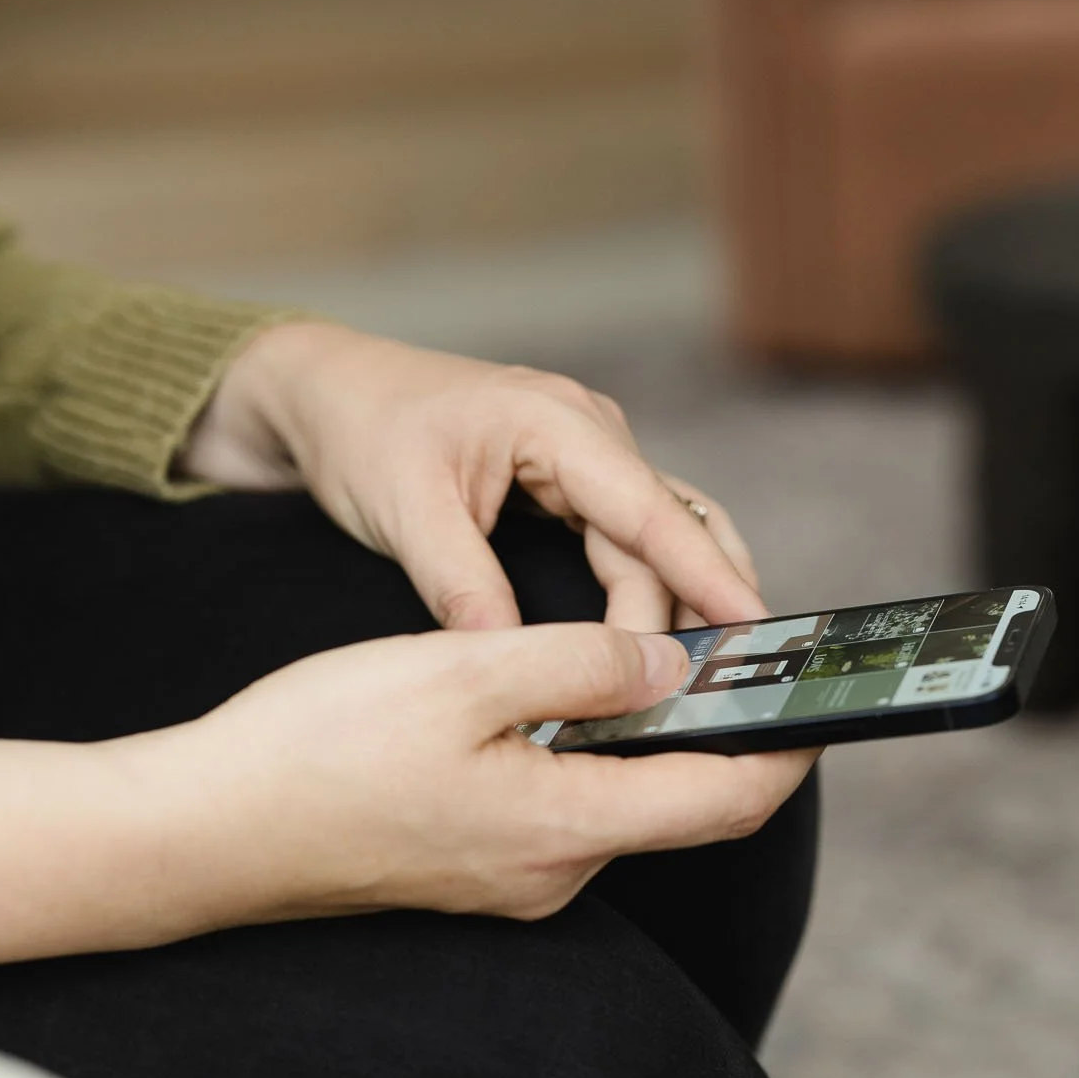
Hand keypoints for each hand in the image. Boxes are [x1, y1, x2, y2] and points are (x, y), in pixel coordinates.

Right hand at [162, 620, 814, 924]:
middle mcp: (555, 873)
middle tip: (737, 649)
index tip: (826, 695)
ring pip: (617, 801)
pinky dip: (586, 754)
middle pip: (680, 803)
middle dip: (720, 730)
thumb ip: (582, 663)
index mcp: (567, 828)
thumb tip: (673, 667)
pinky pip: (562, 809)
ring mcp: (512, 881)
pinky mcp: (473, 870)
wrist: (204, 832)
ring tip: (650, 655)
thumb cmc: (319, 749)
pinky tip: (557, 699)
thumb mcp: (462, 672)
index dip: (789, 746)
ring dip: (645, 736)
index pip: (728, 799)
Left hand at [182, 322, 765, 634]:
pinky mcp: (574, 483)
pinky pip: (632, 542)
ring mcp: (588, 456)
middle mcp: (589, 432)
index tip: (752, 630)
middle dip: (700, 606)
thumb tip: (507, 658)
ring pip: (660, 539)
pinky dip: (649, 593)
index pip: (652, 510)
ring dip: (679, 605)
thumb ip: (459, 582)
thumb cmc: (362, 434)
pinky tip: (654, 647)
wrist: (325, 392)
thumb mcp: (403, 510)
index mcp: (555, 422)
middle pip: (672, 530)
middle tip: (722, 685)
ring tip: (702, 679)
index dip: (707, 575)